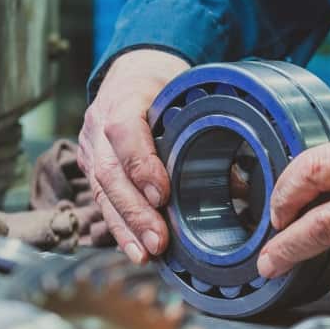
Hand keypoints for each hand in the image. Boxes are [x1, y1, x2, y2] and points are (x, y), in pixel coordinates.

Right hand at [78, 49, 189, 262]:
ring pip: (101, 192)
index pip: (124, 131)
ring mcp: (90, 146)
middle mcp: (99, 124)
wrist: (130, 74)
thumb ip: (208, 136)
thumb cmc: (163, 88)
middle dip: (136, 212)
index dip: (141, 164)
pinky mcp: (88, 166)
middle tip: (159, 240)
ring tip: (146, 254)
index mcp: (125, 98)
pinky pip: (100, 201)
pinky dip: (119, 228)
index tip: (161, 194)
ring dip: (126, 228)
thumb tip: (241, 186)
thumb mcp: (186, 97)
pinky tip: (136, 251)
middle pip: (110, 173)